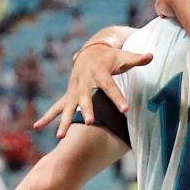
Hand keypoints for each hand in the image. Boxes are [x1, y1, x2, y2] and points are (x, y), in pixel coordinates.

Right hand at [33, 44, 153, 139]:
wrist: (90, 52)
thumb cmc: (110, 57)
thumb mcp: (123, 56)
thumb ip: (137, 58)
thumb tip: (152, 56)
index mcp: (100, 74)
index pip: (111, 87)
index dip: (118, 98)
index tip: (125, 109)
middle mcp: (84, 84)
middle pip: (85, 99)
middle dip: (87, 111)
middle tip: (90, 123)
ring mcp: (74, 91)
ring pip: (68, 108)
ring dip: (64, 122)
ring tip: (60, 137)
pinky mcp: (69, 96)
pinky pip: (56, 108)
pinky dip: (47, 117)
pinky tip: (37, 127)